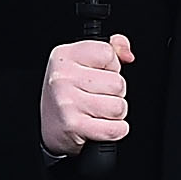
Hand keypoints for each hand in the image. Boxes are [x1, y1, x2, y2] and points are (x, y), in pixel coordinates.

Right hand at [40, 35, 133, 156]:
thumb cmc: (72, 92)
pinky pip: (115, 129)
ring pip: (118, 107)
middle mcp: (62, 77)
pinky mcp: (73, 125)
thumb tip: (128, 55)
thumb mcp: (86, 62)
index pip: (108, 53)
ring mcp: (66, 102)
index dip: (112, 66)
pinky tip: (101, 126)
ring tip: (98, 111)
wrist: (52, 127)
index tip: (100, 74)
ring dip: (115, 113)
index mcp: (65, 56)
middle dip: (115, 93)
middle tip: (97, 97)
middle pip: (117, 83)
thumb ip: (113, 49)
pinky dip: (116, 130)